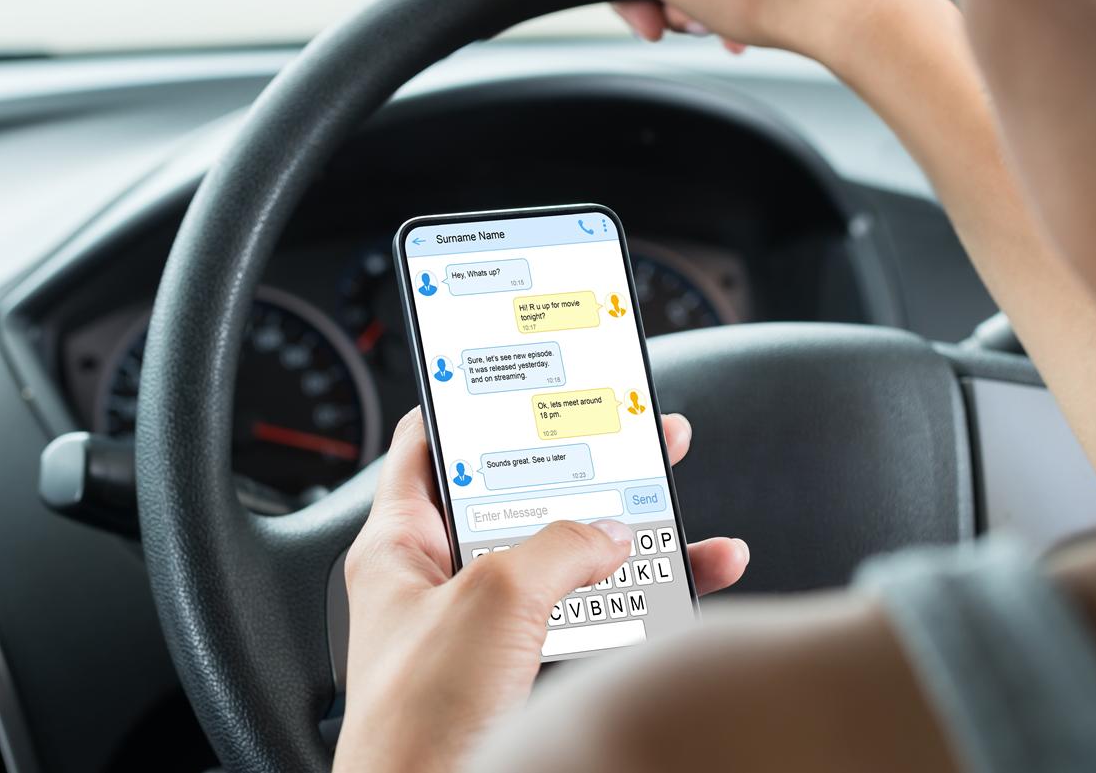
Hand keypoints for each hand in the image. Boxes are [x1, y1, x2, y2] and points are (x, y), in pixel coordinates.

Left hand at [333, 407, 748, 772]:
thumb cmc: (418, 719)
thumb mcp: (494, 599)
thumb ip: (558, 545)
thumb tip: (606, 530)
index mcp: (401, 545)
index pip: (427, 445)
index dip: (473, 403)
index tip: (521, 376)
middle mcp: (441, 579)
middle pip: (516, 497)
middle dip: (578, 462)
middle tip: (626, 427)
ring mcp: (484, 626)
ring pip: (563, 557)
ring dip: (624, 529)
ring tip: (671, 490)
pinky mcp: (523, 670)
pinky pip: (591, 616)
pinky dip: (643, 597)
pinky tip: (694, 574)